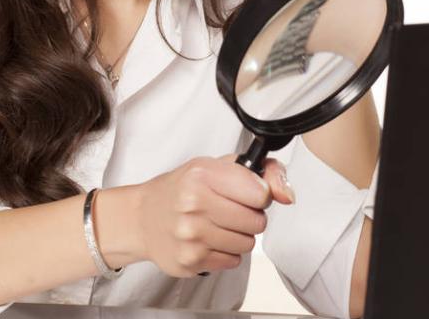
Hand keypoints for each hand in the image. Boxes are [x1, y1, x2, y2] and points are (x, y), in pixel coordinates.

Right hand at [133, 154, 294, 276]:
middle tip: (228, 210)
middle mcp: (194, 204)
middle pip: (257, 222)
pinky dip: (224, 252)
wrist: (141, 218)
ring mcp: (191, 235)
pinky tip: (207, 240)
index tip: (246, 193)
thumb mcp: (216, 166)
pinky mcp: (191, 260)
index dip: (258, 194)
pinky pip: (233, 261)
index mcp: (202, 175)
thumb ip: (262, 172)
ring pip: (247, 244)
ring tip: (216, 224)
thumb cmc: (180, 190)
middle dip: (249, 217)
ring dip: (237, 236)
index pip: (261, 193)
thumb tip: (287, 194)